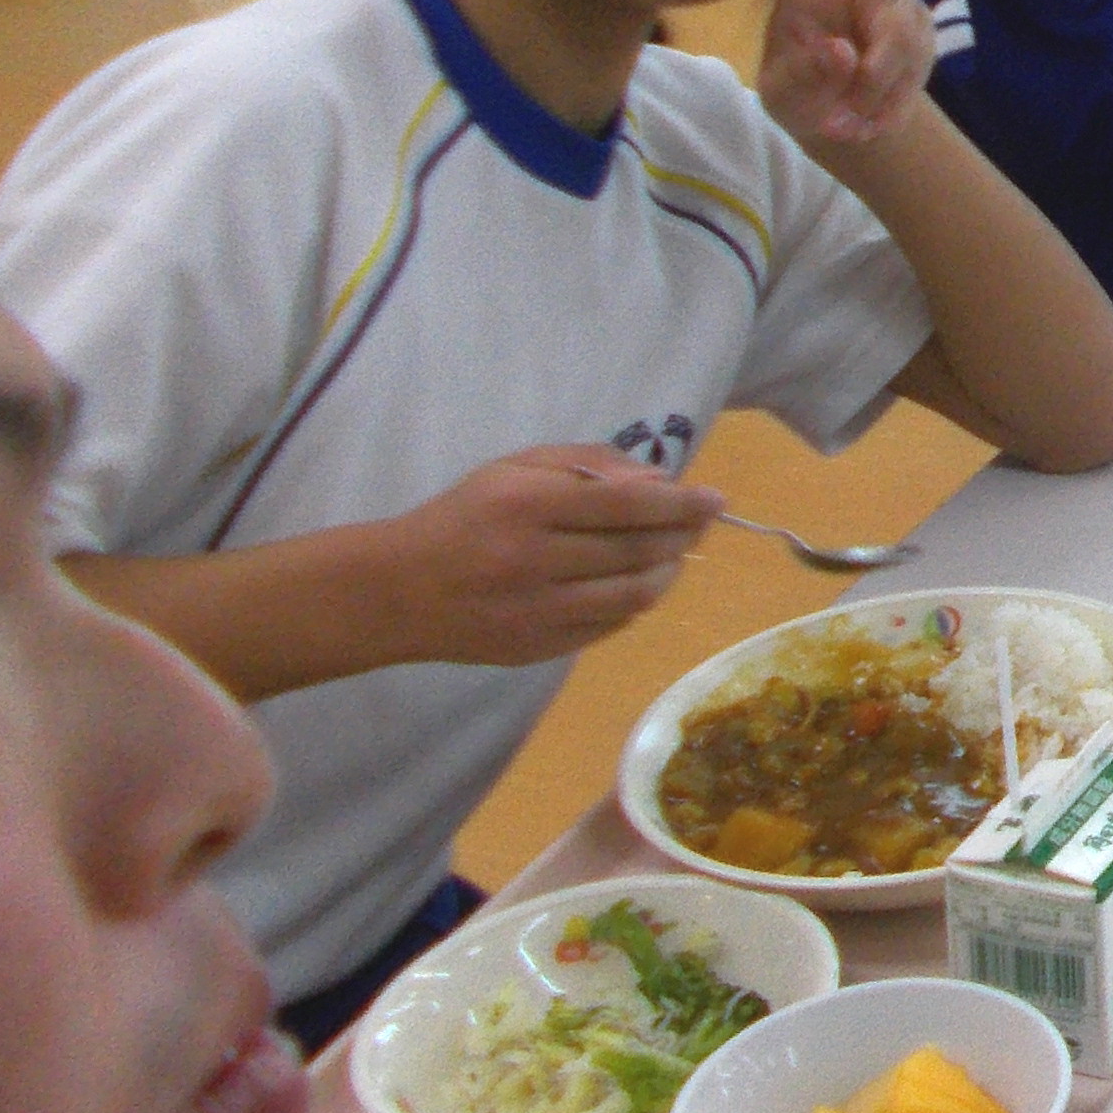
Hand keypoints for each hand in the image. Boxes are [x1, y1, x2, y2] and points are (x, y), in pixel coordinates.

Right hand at [380, 447, 720, 667]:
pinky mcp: (537, 648)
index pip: (624, 504)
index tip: (716, 498)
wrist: (396, 592)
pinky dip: (637, 603)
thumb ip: (586, 464)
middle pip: (636, 550)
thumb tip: (658, 481)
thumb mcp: (514, 468)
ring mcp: (536, 612)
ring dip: (668, 572)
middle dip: (682, 534)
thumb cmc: (464, 517)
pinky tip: (640, 582)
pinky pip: (610, 626)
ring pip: (632, 595)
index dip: (679, 503)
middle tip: (701, 522)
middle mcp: (533, 561)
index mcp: (526, 506)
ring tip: (676, 553)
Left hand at [760, 0, 992, 147]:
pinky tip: (863, 127)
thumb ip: (805, 70)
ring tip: (840, 124)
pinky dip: (885, 110)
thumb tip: (844, 53)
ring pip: (903, 43)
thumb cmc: (796, 86)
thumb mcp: (781, 86)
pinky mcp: (924, 46)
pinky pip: (913, 77)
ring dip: (870, 91)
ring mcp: (903, 14)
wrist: (833, 120)